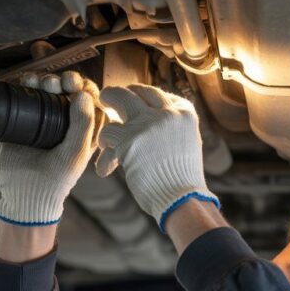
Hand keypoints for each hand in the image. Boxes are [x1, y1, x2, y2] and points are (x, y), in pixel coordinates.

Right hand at [0, 71, 101, 225]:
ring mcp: (46, 117)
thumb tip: (83, 94)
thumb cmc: (57, 177)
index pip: (91, 99)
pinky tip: (26, 80)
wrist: (26, 192)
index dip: (86, 87)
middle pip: (70, 89)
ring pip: (49, 89)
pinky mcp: (25, 118)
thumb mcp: (75, 152)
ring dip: (47, 79)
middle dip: (66, 80)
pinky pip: (28, 95)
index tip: (76, 87)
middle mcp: (67, 120)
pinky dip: (28, 84)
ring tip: (40, 82)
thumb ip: (82, 125)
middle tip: (59, 83)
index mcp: (86, 128)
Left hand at [96, 84, 218, 232]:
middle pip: (135, 90)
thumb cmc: (182, 179)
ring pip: (116, 98)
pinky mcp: (130, 139)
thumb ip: (170, 125)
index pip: (156, 94)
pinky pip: (107, 133)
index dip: (139, 98)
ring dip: (105, 112)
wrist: (182, 200)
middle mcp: (167, 112)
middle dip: (118, 95)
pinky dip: (104, 153)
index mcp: (184, 113)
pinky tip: (106, 168)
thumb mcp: (186, 142)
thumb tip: (148, 113)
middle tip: (109, 101)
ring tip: (103, 136)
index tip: (131, 105)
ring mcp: (148, 123)